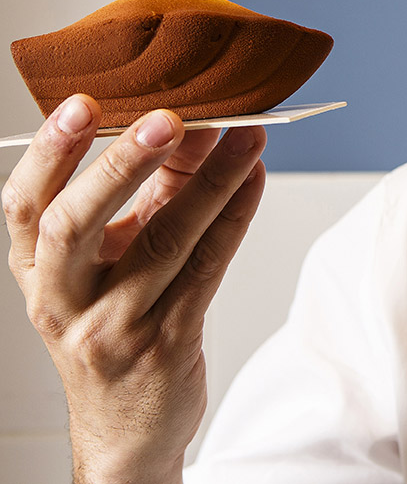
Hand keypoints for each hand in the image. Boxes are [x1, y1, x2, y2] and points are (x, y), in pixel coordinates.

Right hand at [2, 94, 266, 483]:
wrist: (128, 429)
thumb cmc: (118, 325)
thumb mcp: (114, 259)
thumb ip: (151, 191)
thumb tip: (197, 123)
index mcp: (39, 272)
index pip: (25, 205)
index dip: (51, 153)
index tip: (81, 104)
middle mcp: (64, 300)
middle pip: (75, 224)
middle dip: (121, 163)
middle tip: (167, 118)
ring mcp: (114, 325)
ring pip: (162, 242)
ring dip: (210, 181)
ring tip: (246, 136)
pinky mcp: (167, 341)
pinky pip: (207, 267)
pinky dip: (235, 217)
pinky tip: (254, 180)